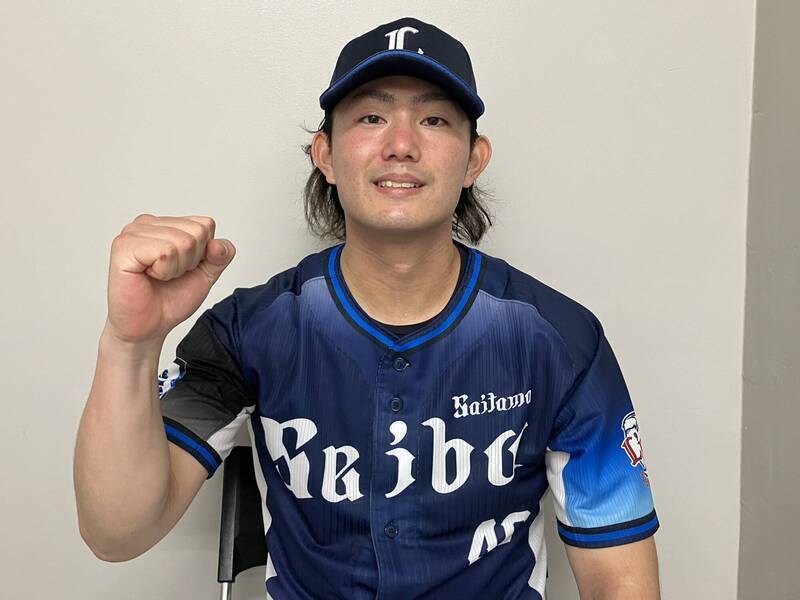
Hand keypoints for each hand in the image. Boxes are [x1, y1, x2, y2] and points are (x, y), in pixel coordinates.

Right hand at [104, 214, 235, 344]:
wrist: (148, 326)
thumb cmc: (170, 298)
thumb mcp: (206, 274)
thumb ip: (220, 256)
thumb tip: (218, 245)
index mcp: (164, 224)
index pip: (205, 225)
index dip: (202, 254)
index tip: (181, 268)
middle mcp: (147, 223)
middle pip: (197, 232)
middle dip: (190, 261)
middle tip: (168, 275)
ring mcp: (133, 233)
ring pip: (183, 242)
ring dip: (176, 268)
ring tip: (158, 276)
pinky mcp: (124, 247)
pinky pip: (165, 252)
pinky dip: (164, 271)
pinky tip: (148, 276)